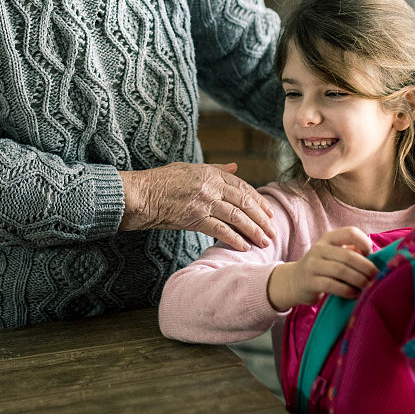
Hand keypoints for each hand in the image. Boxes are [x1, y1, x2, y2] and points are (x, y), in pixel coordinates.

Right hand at [119, 162, 274, 250]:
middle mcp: (210, 186)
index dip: (259, 201)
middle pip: (244, 203)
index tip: (269, 213)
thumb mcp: (190, 169)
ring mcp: (203, 202)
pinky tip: (244, 247)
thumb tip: (236, 166)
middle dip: (261, 218)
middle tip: (273, 231)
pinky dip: (234, 239)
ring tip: (264, 241)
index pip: (243, 187)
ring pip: (236, 217)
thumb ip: (215, 169)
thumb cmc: (162, 181)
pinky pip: (220, 230)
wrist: (141, 195)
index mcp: (211, 173)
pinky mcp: (194, 218)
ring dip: (253, 231)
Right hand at [266, 227, 375, 310]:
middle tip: (376, 276)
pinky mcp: (310, 282)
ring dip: (359, 280)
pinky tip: (355, 294)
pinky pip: (332, 286)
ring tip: (368, 286)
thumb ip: (352, 252)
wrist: (295, 281)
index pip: (350, 232)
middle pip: (348, 256)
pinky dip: (347, 291)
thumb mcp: (335, 254)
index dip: (365, 243)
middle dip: (366, 267)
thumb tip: (377, 258)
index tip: (372, 255)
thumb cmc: (323, 267)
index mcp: (329, 238)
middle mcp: (319, 248)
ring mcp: (313, 265)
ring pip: (341, 271)